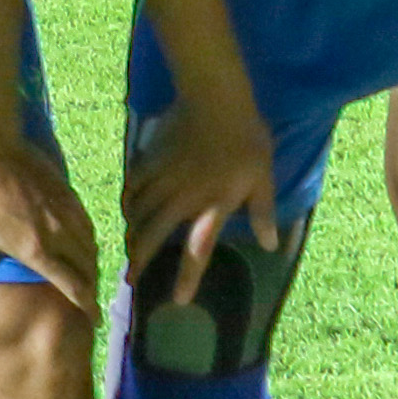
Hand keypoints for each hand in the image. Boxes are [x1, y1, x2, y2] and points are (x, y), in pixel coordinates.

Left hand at [0, 132, 99, 315]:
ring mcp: (67, 212)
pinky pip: (88, 225)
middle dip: (92, 288)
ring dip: (93, 265)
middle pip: (89, 268)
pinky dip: (90, 240)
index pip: (74, 286)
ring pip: (92, 246)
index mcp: (38, 251)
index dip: (88, 306)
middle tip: (89, 300)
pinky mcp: (69, 194)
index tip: (95, 320)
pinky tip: (82, 243)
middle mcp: (60, 235)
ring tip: (88, 275)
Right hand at [120, 89, 281, 289]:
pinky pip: (133, 186)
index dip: (187, 278)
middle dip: (140, 259)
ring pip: (138, 213)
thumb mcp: (263, 177)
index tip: (176, 301)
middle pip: (153, 236)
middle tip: (131, 278)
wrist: (215, 98)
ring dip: (132, 233)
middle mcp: (182, 198)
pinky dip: (128, 200)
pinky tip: (127, 207)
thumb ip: (263, 212)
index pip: (197, 251)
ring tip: (128, 248)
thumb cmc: (246, 138)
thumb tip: (270, 245)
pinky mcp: (151, 159)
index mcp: (213, 206)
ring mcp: (163, 179)